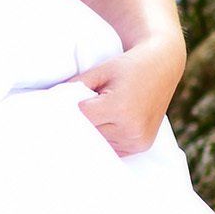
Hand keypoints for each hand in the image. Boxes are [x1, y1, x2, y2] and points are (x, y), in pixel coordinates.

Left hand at [64, 36, 185, 156]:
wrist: (163, 66)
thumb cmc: (128, 66)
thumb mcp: (100, 71)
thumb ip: (75, 86)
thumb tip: (52, 101)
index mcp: (119, 108)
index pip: (82, 116)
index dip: (74, 108)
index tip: (71, 102)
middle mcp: (131, 128)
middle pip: (91, 132)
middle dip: (84, 121)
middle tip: (82, 110)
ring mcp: (138, 140)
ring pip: (101, 142)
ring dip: (95, 132)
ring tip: (100, 115)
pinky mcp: (142, 145)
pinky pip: (114, 148)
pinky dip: (107, 138)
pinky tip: (108, 125)